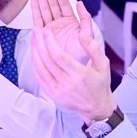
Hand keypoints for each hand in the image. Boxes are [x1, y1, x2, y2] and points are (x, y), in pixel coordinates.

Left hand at [31, 0, 113, 121]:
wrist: (96, 107)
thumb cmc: (100, 85)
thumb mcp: (103, 64)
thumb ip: (93, 48)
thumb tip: (82, 34)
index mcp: (79, 74)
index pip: (59, 56)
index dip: (50, 41)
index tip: (47, 30)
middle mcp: (66, 83)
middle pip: (47, 60)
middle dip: (39, 42)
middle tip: (36, 30)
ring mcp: (57, 90)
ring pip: (40, 68)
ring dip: (34, 52)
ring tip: (33, 39)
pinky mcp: (52, 94)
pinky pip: (39, 77)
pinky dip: (35, 64)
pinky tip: (34, 54)